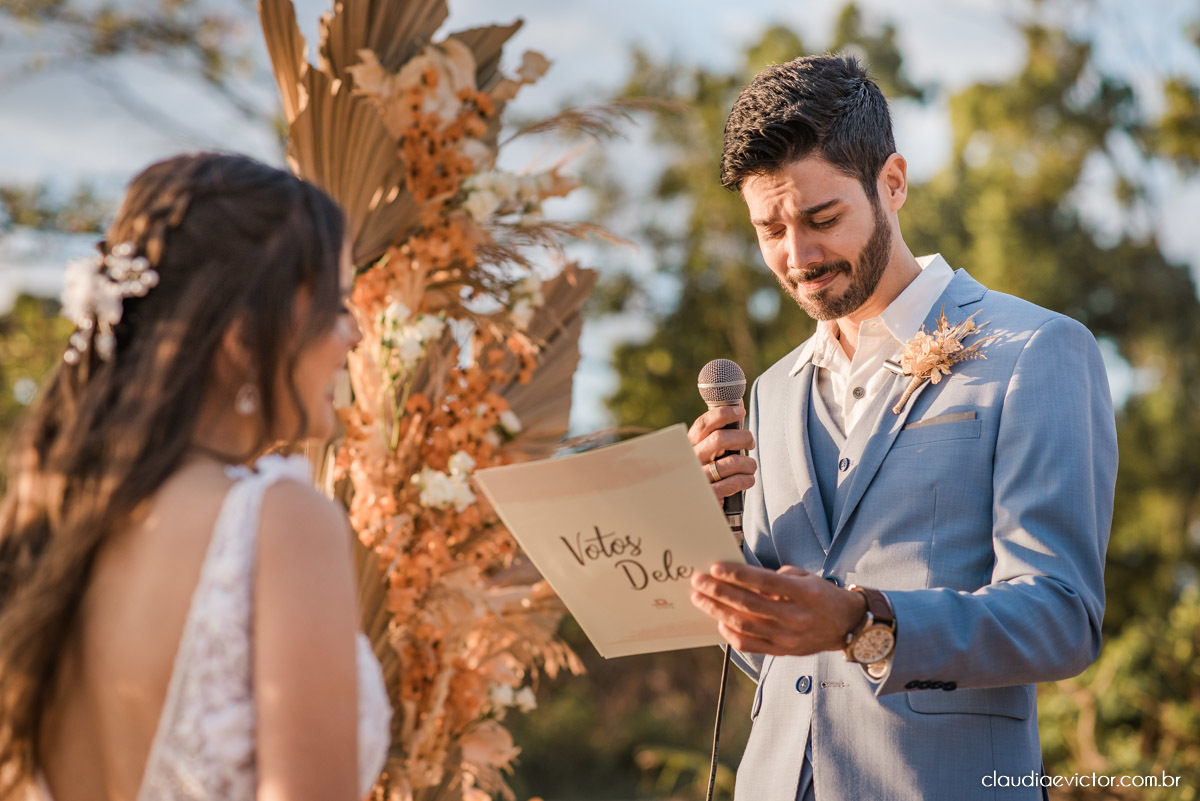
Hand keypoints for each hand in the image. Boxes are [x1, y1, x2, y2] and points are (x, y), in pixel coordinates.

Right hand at [688, 404, 755, 499]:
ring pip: (731, 462)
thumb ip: (722, 431)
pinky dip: (747, 480)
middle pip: (719, 439)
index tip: (740, 412)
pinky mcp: (709, 495)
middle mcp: (691, 460)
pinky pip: (734, 482)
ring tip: (750, 467)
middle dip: (743, 437)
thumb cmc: (709, 473)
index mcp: (690, 445)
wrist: (698, 508)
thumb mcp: (709, 452)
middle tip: (751, 442)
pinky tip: (748, 480)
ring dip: (748, 463)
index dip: (722, 414)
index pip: (703, 424)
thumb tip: (738, 404)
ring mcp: (698, 478)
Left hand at [689, 563, 867, 655]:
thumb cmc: (821, 596)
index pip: (764, 583)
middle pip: (748, 604)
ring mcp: (788, 637)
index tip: (715, 568)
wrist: (846, 626)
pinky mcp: (782, 652)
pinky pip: (749, 645)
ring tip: (700, 599)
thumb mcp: (805, 577)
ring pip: (744, 625)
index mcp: (803, 594)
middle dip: (718, 592)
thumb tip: (741, 576)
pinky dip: (730, 634)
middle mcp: (795, 617)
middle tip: (698, 581)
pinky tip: (719, 621)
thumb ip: (776, 577)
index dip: (737, 575)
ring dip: (717, 611)